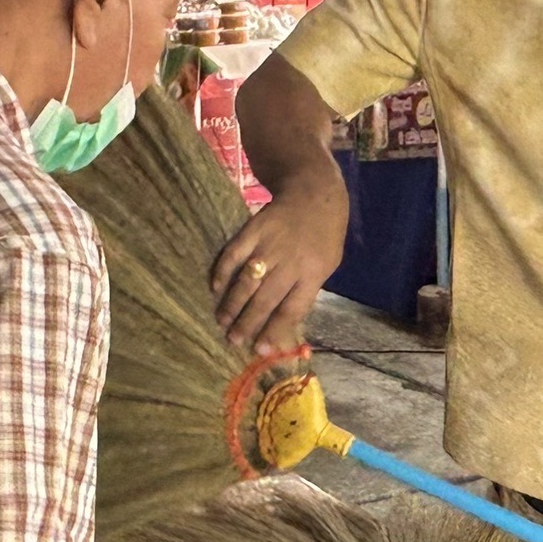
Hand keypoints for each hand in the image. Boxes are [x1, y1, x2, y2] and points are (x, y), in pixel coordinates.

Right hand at [210, 184, 347, 354]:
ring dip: (232, 305)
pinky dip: (222, 272)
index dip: (274, 331)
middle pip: (265, 300)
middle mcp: (290, 262)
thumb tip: (283, 323)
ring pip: (246, 282)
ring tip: (222, 323)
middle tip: (233, 341)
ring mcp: (269, 245)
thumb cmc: (323, 235)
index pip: (291, 309)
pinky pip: (233, 255)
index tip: (259, 349)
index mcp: (313, 273)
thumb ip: (307, 290)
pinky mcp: (253, 230)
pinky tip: (215, 289)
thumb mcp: (327, 264)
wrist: (314, 193)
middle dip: (248, 324)